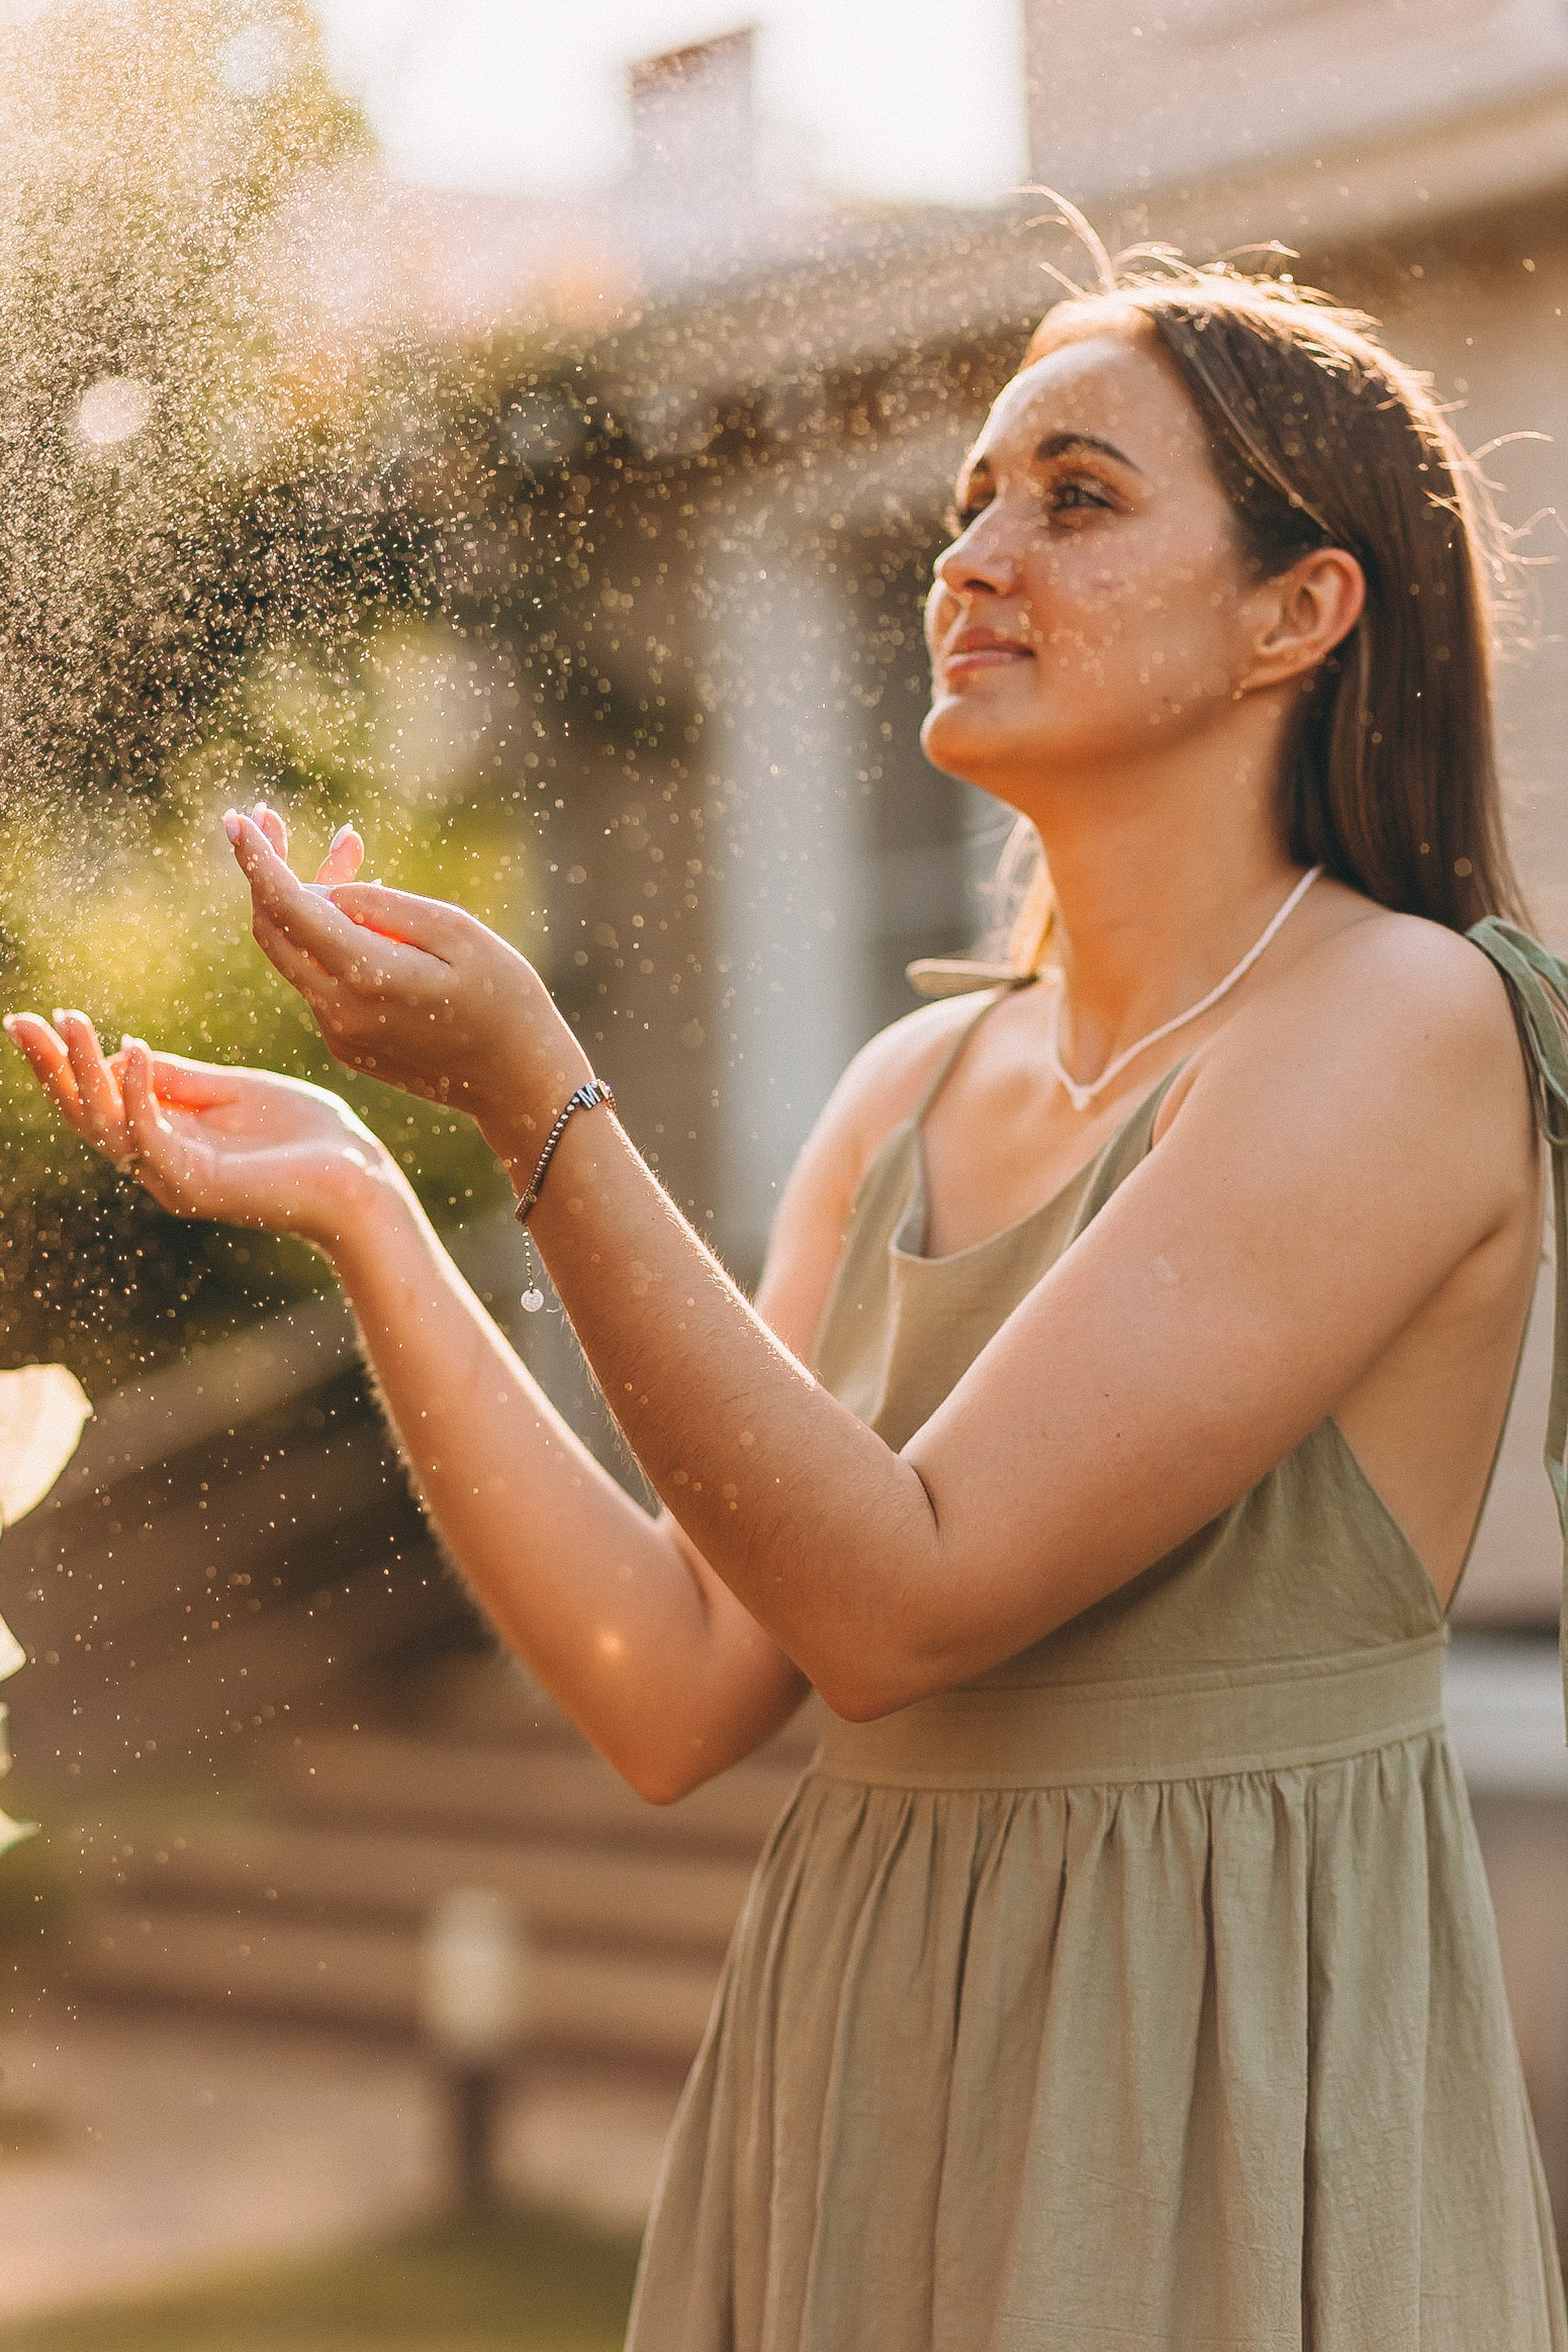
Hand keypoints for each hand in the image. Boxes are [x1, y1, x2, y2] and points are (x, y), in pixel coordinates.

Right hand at [4, 1011, 398, 1249]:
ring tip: (70, 1024)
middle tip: (20, 1022)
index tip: (40, 1020)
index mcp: (170, 1139)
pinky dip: (138, 1093)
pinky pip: (152, 1137)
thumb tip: (123, 1052)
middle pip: (88, 1117)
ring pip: (109, 1127)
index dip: (67, 1064)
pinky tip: (133, 1050)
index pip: (101, 1101)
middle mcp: (161, 1164)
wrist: (361, 1176)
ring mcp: (175, 1179)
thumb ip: (182, 1078)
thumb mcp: (237, 1091)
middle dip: (53, 1069)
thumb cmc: (308, 1136)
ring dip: (85, 1074)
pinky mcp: (198, 1185)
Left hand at [223, 807, 592, 1168]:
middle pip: (273, 930)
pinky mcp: (348, 1043)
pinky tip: (364, 910)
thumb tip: (328, 892)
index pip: (289, 907)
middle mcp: (339, 1011)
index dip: (258, 859)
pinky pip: (320, 978)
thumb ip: (385, 905)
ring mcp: (339, 1033)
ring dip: (307, 899)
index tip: (236, 817)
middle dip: (266, 871)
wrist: (521, 1085)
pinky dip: (328, 937)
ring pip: (297, 952)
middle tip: (269, 815)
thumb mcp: (457, 932)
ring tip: (350, 847)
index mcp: (366, 977)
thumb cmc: (506, 1000)